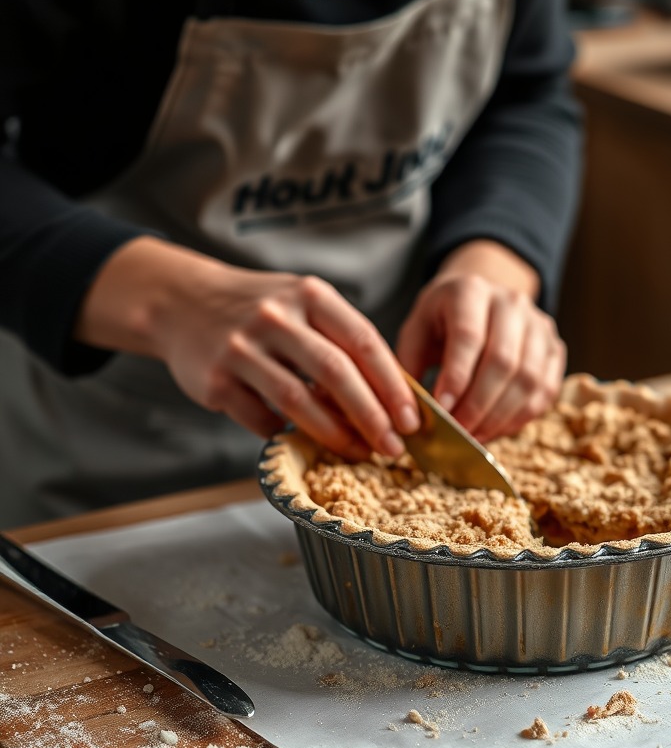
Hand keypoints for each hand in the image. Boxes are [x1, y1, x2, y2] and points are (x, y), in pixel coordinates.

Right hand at [74, 237, 419, 456]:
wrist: (181, 302)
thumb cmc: (262, 309)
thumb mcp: (304, 304)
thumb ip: (343, 340)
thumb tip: (393, 397)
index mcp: (309, 295)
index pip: (363, 341)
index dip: (392, 385)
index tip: (412, 418)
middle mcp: (275, 317)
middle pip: (336, 373)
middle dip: (372, 417)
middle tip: (394, 447)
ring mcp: (241, 349)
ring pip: (299, 401)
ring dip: (335, 434)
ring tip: (359, 453)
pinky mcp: (214, 381)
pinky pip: (262, 419)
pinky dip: (289, 434)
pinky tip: (304, 439)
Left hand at [397, 240, 565, 440]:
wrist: (478, 302)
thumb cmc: (441, 322)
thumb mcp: (415, 333)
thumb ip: (411, 369)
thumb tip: (414, 416)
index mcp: (470, 291)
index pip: (468, 337)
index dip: (457, 378)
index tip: (442, 410)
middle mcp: (511, 302)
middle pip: (503, 361)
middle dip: (478, 405)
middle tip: (457, 432)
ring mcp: (538, 325)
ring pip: (528, 379)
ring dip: (500, 416)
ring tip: (474, 436)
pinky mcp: (554, 348)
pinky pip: (545, 390)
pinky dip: (521, 417)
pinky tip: (496, 429)